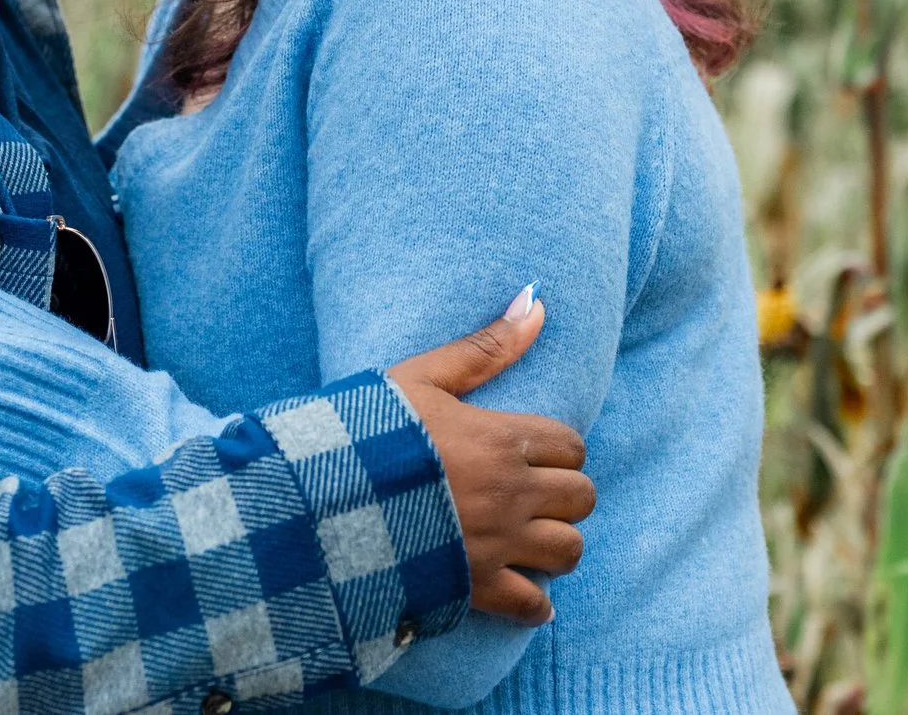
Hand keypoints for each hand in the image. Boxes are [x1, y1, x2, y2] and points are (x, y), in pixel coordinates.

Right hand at [388, 291, 594, 625]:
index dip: (557, 449)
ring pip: (568, 550)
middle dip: (563, 494)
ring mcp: (499, 544)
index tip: (530, 452)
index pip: (571, 446)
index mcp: (502, 440)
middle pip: (581, 498)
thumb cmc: (371, 432)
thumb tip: (537, 302)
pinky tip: (524, 592)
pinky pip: (533, 606)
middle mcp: (512, 494)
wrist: (326, 499)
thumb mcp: (422, 377)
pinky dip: (535, 603)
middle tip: (532, 493)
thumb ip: (484, 346)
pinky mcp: (478, 587)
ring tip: (529, 537)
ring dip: (555, 543)